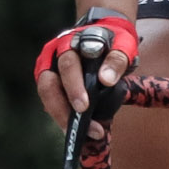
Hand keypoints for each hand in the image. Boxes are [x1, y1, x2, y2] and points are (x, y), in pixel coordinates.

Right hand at [33, 12, 139, 127]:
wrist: (105, 36)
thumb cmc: (113, 41)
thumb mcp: (122, 45)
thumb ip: (116, 60)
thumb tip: (106, 79)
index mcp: (70, 42)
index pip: (68, 64)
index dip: (74, 86)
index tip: (85, 106)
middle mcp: (53, 54)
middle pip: (49, 84)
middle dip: (63, 107)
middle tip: (82, 125)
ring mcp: (48, 68)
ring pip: (46, 94)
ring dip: (60, 115)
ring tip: (77, 133)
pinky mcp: (50, 81)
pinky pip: (50, 100)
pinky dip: (60, 115)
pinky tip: (74, 128)